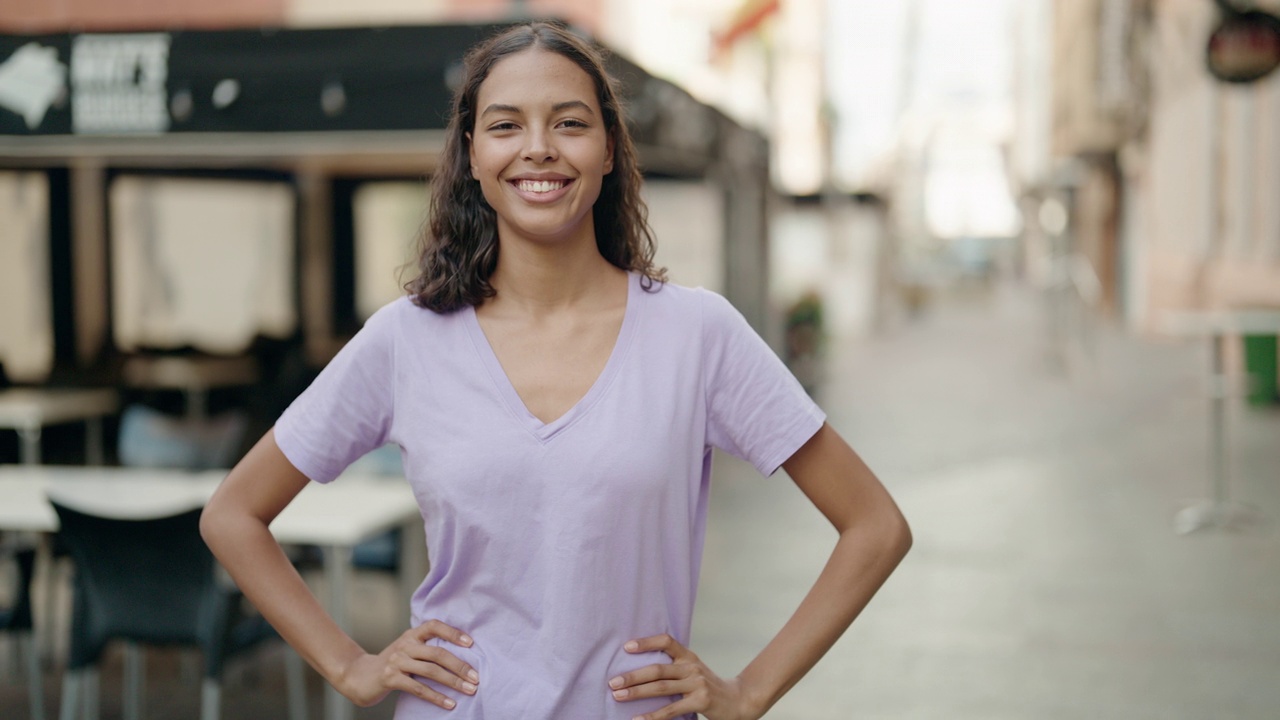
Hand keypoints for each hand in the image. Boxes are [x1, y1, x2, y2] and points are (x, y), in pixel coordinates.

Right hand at [337, 619, 478, 708]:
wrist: (359, 676)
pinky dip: (436, 697)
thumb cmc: (393, 664)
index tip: (471, 643)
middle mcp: (405, 644)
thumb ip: (426, 648)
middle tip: (476, 677)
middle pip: (437, 652)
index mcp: (411, 634)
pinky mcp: (390, 678)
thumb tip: (462, 656)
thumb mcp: (408, 650)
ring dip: (453, 682)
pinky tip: (449, 704)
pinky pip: (418, 688)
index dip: (453, 632)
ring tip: (469, 690)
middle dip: (460, 666)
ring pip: (430, 671)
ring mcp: (397, 661)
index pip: (434, 626)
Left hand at [608, 634, 760, 719]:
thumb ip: (674, 667)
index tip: (627, 647)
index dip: (646, 642)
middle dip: (633, 675)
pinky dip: (652, 716)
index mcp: (688, 656)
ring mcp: (697, 684)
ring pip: (661, 687)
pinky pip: (671, 709)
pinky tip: (638, 719)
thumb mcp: (693, 670)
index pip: (666, 641)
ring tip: (618, 696)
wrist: (738, 701)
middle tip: (613, 682)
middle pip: (658, 668)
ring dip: (637, 692)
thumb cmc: (708, 686)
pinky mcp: (700, 701)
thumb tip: (640, 670)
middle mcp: (692, 667)